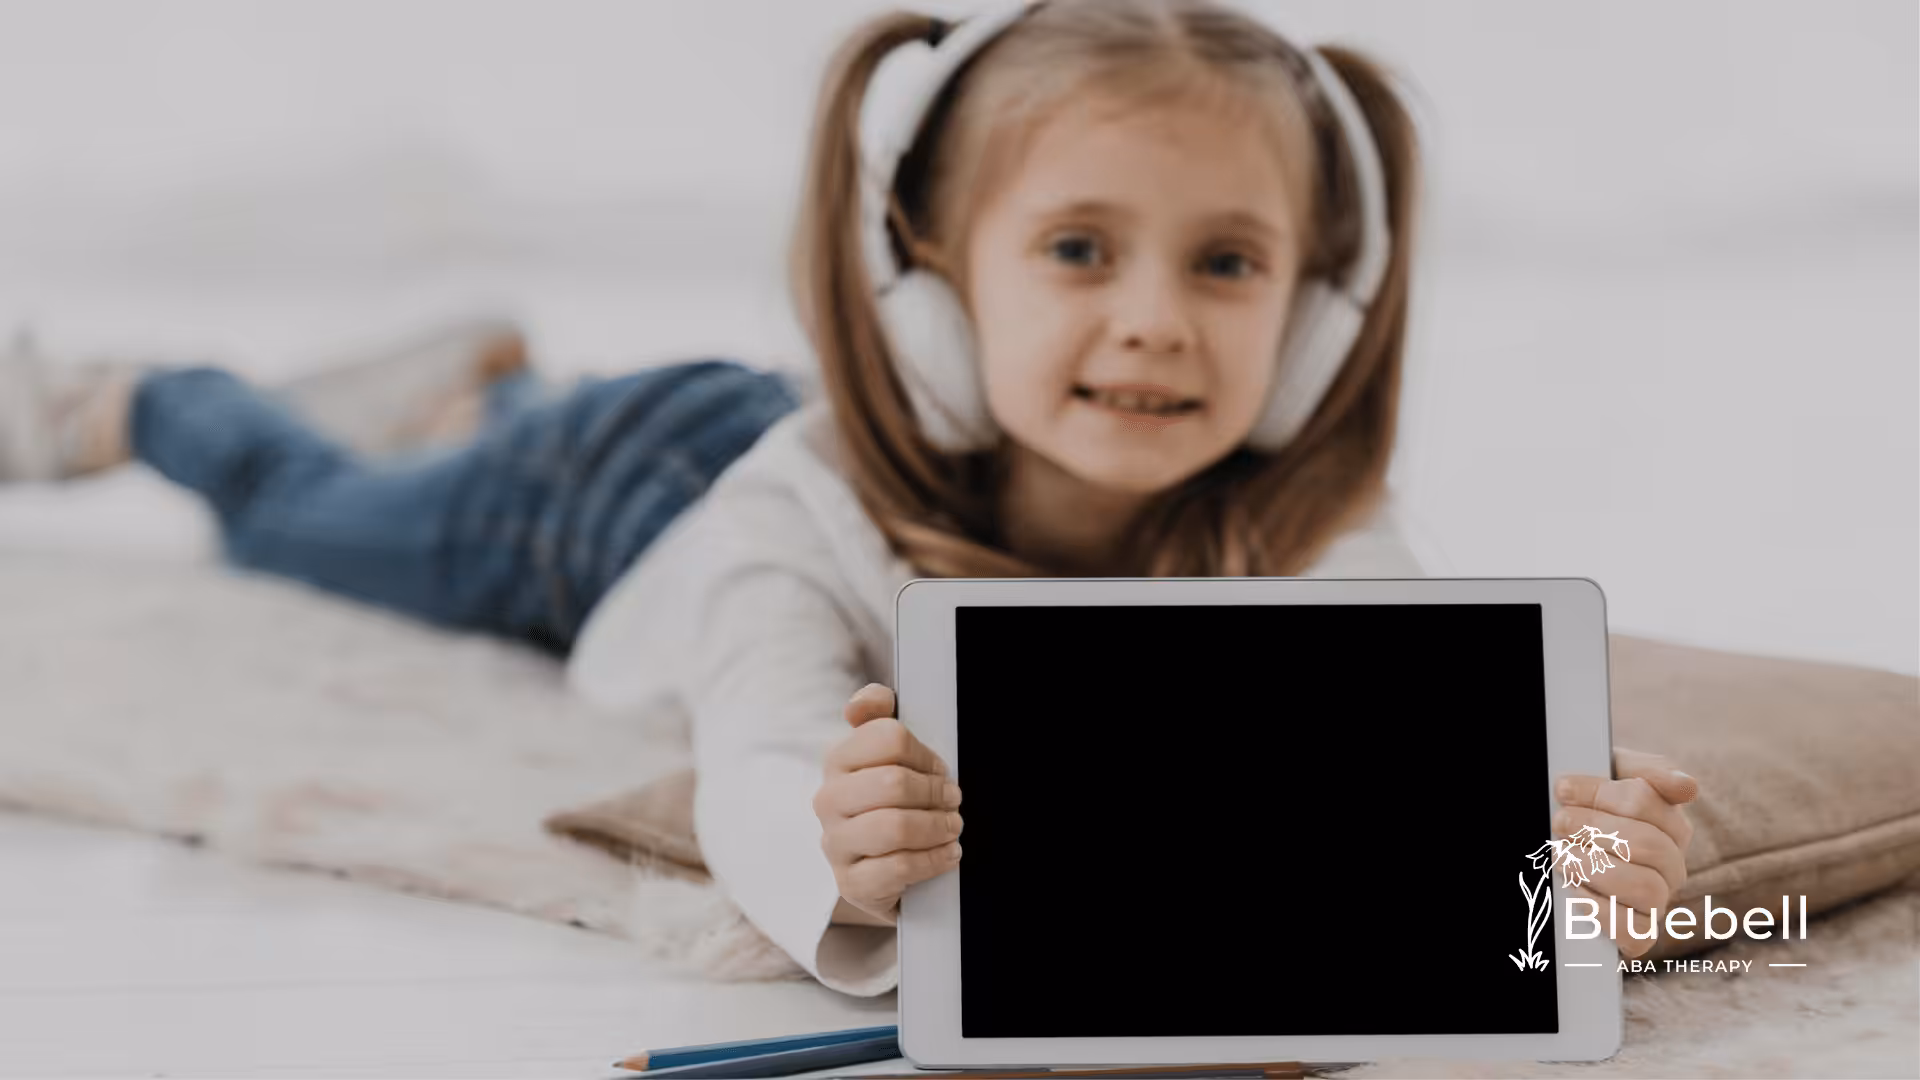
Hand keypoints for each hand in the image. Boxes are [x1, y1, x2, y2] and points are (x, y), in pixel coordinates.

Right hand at [813, 683, 963, 925]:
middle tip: (954, 802)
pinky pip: (897, 867)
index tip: (940, 770)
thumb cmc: (892, 804)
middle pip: (893, 782)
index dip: (926, 755)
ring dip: (937, 827)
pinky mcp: (850, 882)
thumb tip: (863, 702)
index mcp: (838, 759)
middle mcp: (829, 799)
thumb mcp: (891, 758)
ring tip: (953, 828)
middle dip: (936, 793)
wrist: (883, 868)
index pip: (888, 737)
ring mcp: (836, 843)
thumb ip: (879, 715)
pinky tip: (946, 855)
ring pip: (895, 827)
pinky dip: (932, 860)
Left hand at [1553, 747, 1698, 958]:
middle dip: (1593, 829)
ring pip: (1646, 888)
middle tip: (1560, 822)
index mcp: (1671, 823)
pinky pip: (1635, 934)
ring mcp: (1658, 901)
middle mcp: (1672, 864)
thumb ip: (1649, 772)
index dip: (1599, 793)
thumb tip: (1687, 788)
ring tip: (1561, 855)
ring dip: (1595, 868)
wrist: (1565, 838)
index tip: (1563, 789)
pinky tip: (1573, 890)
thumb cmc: (1591, 806)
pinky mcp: (1639, 934)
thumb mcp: (1612, 774)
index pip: (1645, 802)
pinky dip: (1601, 912)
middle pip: (1647, 844)